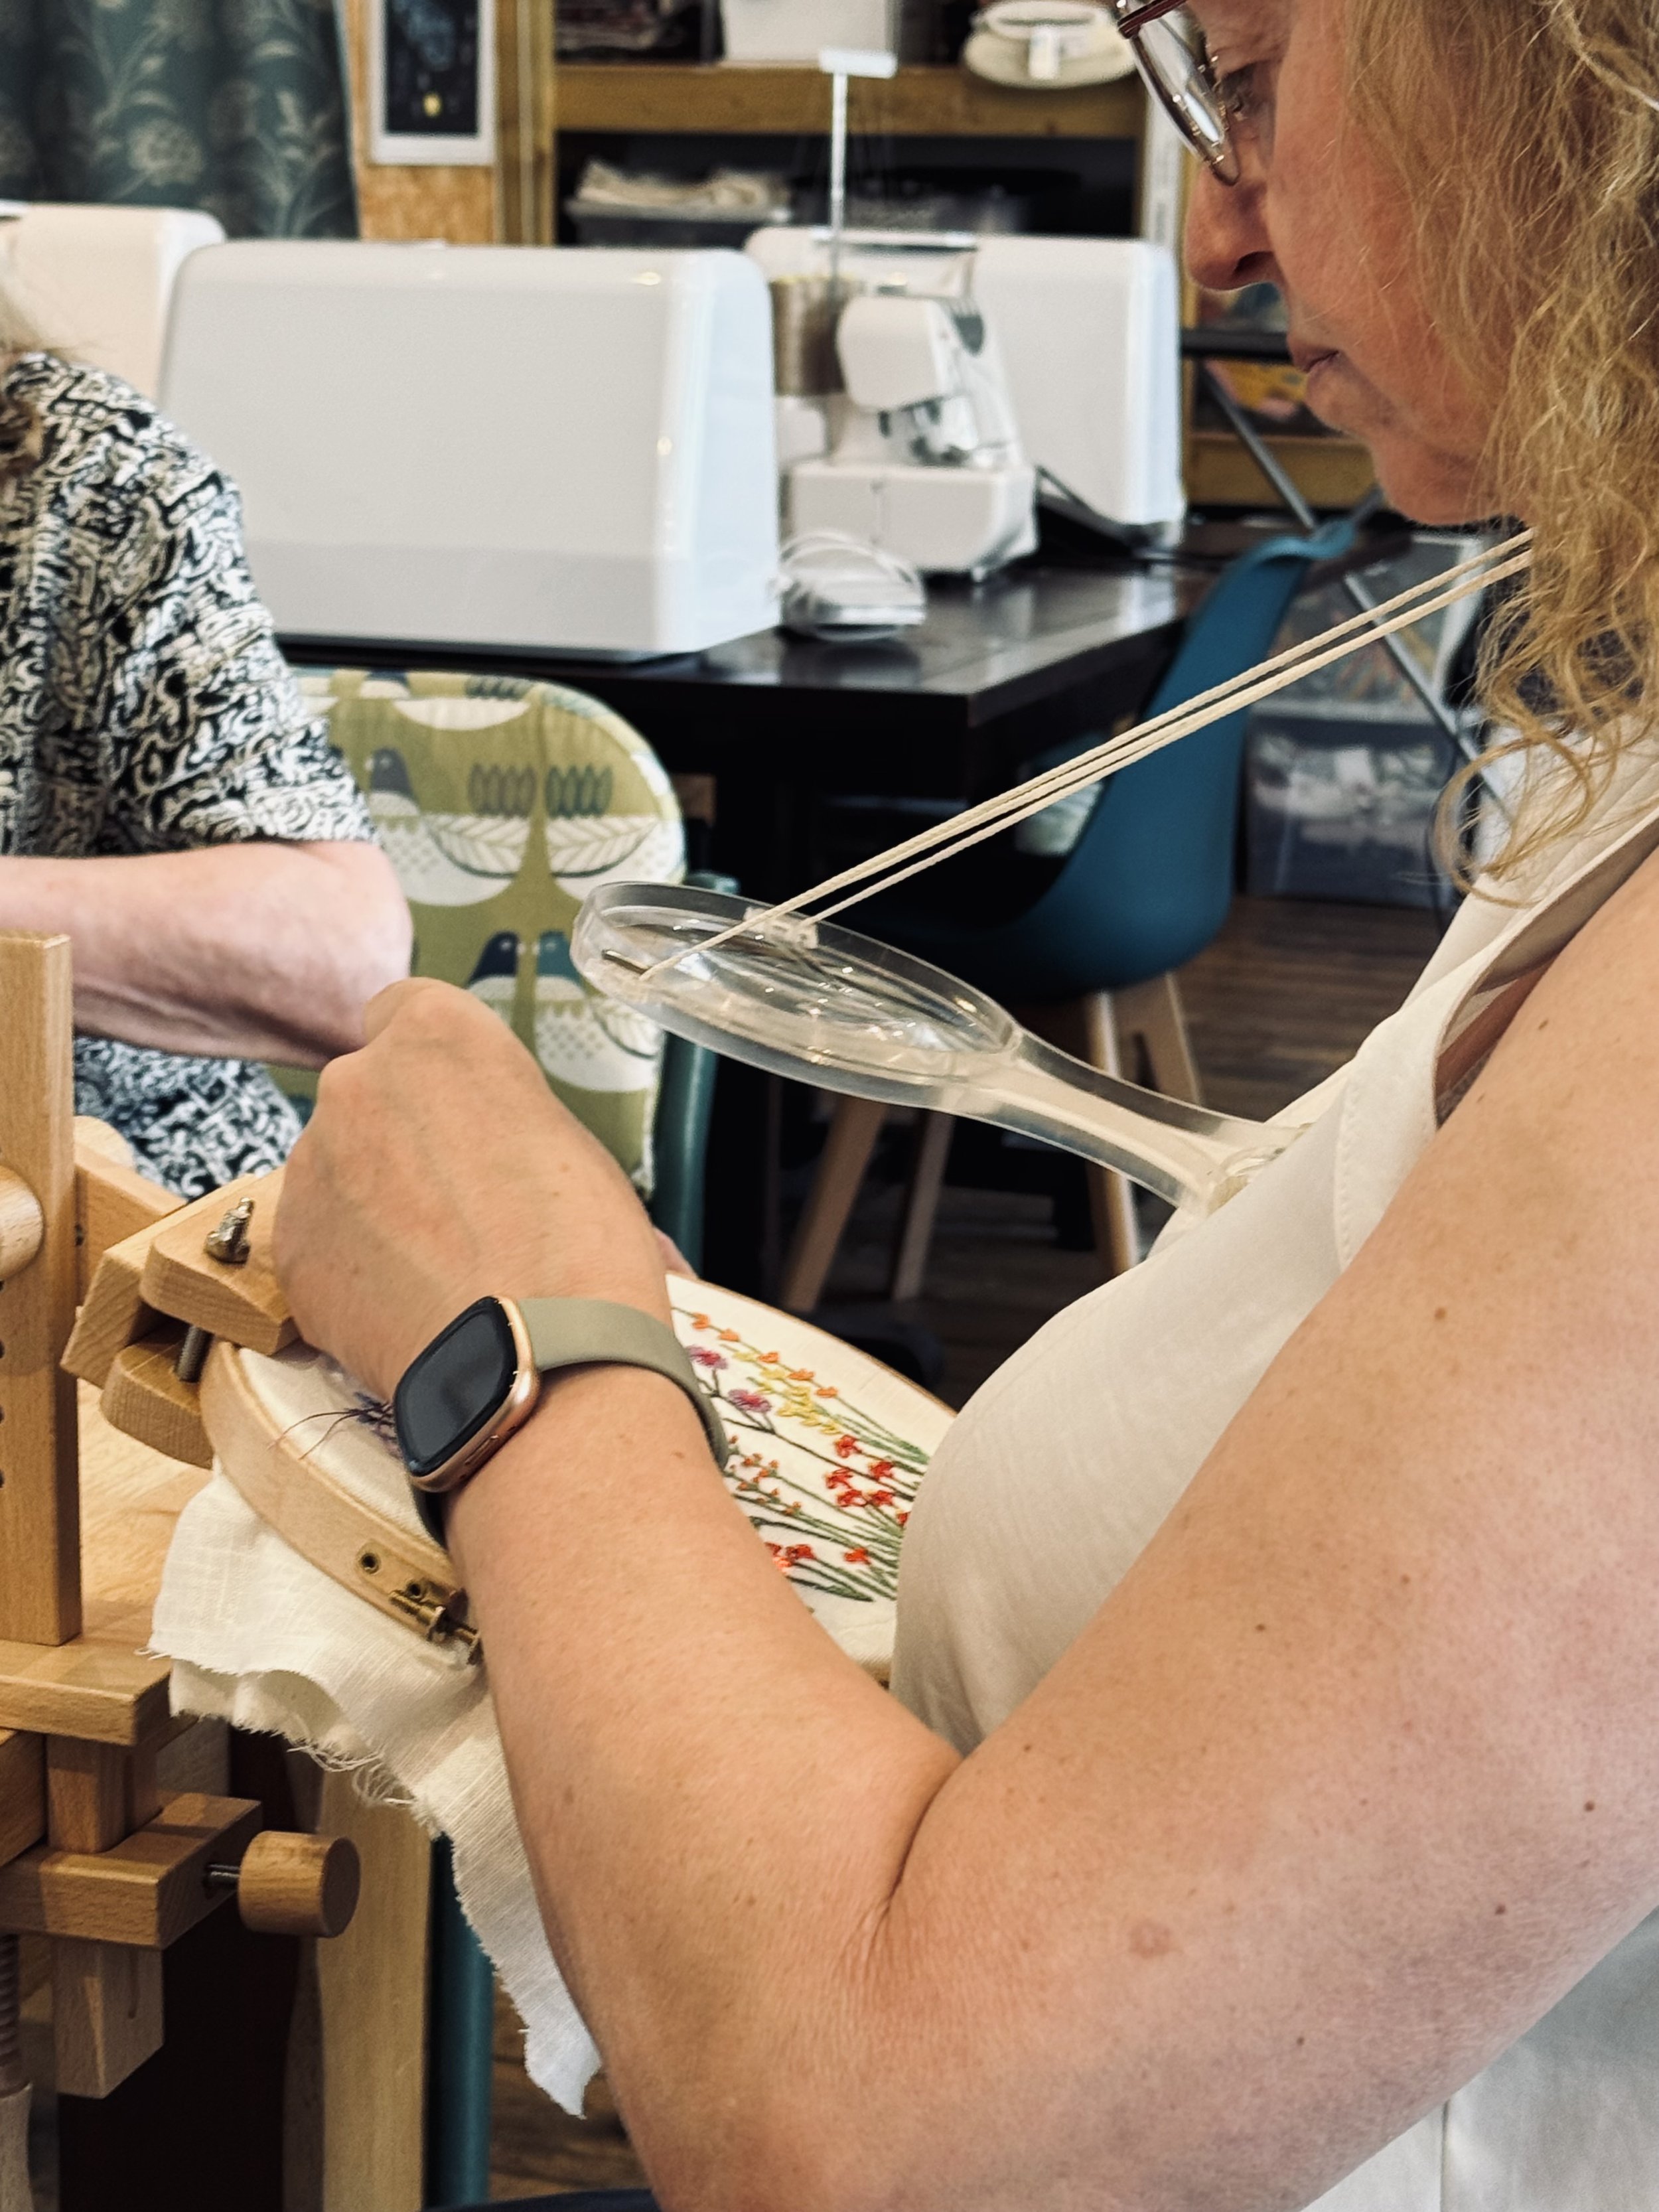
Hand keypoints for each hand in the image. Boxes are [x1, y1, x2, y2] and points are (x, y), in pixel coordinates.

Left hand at [275, 979, 670, 1397]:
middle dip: (399, 1138)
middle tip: (458, 1204)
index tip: (453, 1105)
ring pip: (335, 1170)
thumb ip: (502, 1119)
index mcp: (439, 1037)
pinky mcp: (290, 1247)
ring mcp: (310, 1165)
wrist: (539, 1358)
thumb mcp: (568, 1145)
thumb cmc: (583, 1247)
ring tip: (435, 1270)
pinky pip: (318, 1243)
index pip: (405, 1008)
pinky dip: (351, 1270)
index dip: (430, 1063)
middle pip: (367, 1094)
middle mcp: (356, 1081)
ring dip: (372, 1205)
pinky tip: (407, 1307)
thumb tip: (494, 1154)